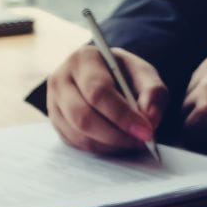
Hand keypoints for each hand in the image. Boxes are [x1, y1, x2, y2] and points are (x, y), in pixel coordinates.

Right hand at [45, 42, 167, 153]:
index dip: (122, 115)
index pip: (98, 91)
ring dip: (109, 144)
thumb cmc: (124, 74)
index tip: (145, 131)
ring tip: (131, 141)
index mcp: (84, 59)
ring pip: (79, 134)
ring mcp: (53, 102)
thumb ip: (153, 92)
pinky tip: (116, 141)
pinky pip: (76, 143)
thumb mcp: (144, 74)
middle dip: (116, 135)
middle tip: (140, 141)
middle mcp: (61, 79)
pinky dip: (100, 148)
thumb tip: (149, 119)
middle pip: (83, 116)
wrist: (104, 76)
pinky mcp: (55, 122)